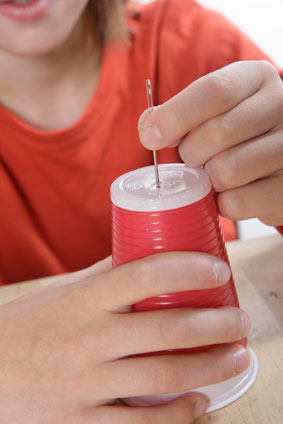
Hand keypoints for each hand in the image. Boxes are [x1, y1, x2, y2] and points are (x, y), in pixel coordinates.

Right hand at [0, 252, 249, 422]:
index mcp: (82, 299)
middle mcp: (86, 339)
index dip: (188, 269)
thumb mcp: (62, 291)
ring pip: (163, 376)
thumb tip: (145, 252)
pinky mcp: (79, 421)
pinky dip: (178, 416)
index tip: (218, 270)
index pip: (145, 274)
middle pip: (166, 328)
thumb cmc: (27, 326)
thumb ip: (105, 274)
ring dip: (211, 367)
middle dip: (216, 324)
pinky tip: (199, 402)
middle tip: (241, 321)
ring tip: (237, 357)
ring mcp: (83, 384)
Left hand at [139, 60, 282, 226]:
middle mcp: (282, 106)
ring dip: (208, 180)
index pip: (214, 91)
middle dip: (191, 154)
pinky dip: (222, 203)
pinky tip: (231, 192)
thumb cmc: (233, 135)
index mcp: (256, 79)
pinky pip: (237, 202)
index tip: (149, 138)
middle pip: (216, 133)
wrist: (274, 165)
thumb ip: (176, 114)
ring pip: (226, 171)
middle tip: (196, 158)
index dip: (175, 116)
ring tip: (217, 173)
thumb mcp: (209, 112)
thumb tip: (148, 128)